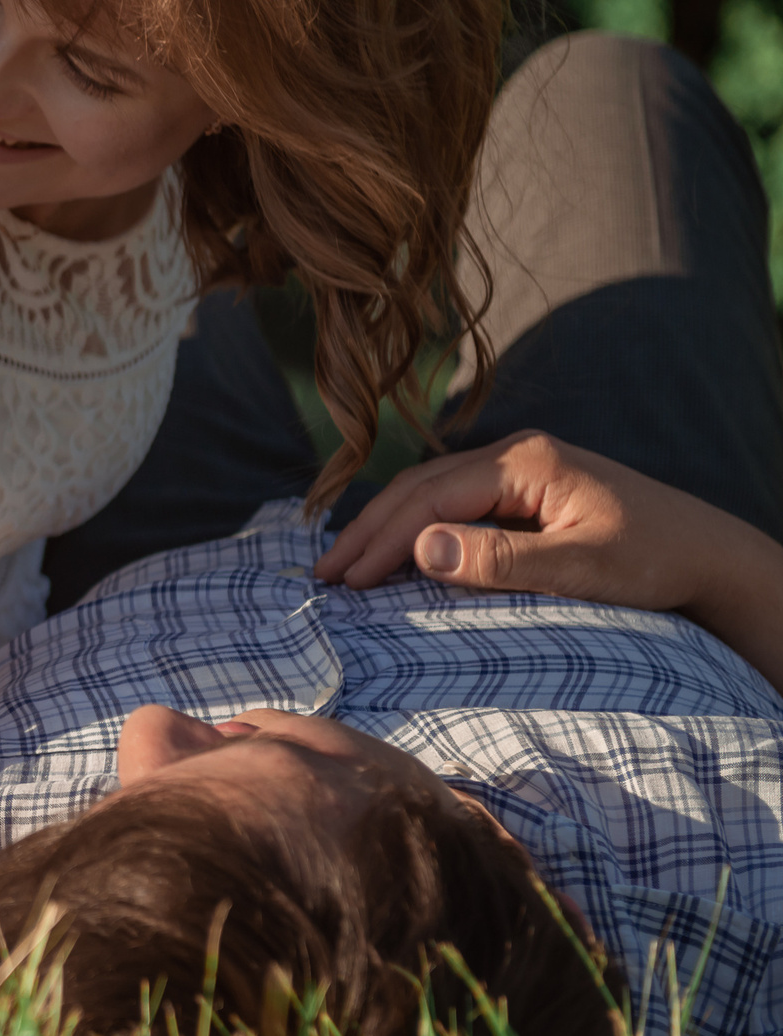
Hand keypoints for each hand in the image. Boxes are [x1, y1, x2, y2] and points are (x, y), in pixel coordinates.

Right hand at [316, 429, 720, 614]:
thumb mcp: (581, 568)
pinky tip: (396, 551)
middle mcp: (513, 454)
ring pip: (430, 491)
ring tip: (346, 565)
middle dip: (368, 529)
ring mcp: (518, 469)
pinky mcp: (524, 490)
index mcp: (523, 462)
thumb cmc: (655, 562)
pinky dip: (414, 526)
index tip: (347, 581)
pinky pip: (452, 502)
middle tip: (324, 575)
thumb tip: (420, 547)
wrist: (712, 555)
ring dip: (385, 527)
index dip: (382, 538)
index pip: (430, 497)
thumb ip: (502, 559)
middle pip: (419, 486)